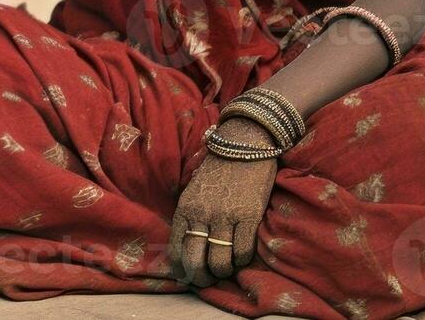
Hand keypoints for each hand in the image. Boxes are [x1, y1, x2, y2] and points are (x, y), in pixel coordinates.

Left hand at [169, 118, 278, 285]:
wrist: (244, 144)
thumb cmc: (219, 169)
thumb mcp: (194, 191)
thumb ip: (190, 216)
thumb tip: (188, 247)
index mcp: (185, 208)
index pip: (176, 251)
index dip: (182, 270)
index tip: (189, 275)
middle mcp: (201, 214)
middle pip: (195, 262)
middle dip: (201, 278)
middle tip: (208, 280)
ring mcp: (225, 216)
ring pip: (219, 262)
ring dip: (223, 271)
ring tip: (227, 268)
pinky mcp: (248, 216)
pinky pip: (242, 252)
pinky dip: (242, 261)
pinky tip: (242, 256)